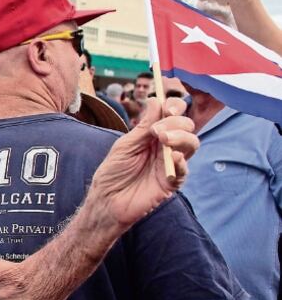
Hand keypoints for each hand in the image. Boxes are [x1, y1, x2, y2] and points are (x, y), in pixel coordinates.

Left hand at [89, 97, 196, 228]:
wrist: (107, 200)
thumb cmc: (113, 172)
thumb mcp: (126, 145)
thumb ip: (144, 126)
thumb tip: (155, 100)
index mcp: (153, 134)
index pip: (173, 114)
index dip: (175, 107)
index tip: (168, 108)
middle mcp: (166, 146)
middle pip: (187, 126)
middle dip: (176, 123)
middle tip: (158, 131)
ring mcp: (171, 163)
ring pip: (192, 143)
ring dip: (181, 137)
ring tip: (163, 140)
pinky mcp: (172, 182)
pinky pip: (185, 170)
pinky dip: (181, 161)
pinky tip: (171, 158)